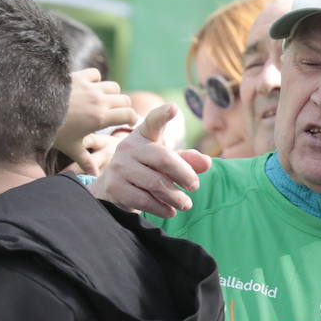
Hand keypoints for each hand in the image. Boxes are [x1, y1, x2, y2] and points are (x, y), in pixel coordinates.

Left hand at [56, 69, 138, 174]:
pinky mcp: (79, 77)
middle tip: (115, 113)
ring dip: (111, 93)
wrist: (32, 109)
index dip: (132, 119)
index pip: (129, 115)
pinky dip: (96, 80)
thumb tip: (95, 177)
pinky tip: (88, 87)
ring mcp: (90, 87)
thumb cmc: (53, 131)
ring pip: (113, 86)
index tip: (128, 123)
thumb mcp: (71, 148)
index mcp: (100, 118)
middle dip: (123, 107)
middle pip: (125, 100)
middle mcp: (99, 101)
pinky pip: (96, 74)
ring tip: (102, 100)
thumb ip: (85, 160)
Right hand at [90, 104, 212, 215]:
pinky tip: (170, 211)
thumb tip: (207, 162)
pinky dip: (161, 208)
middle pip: (163, 159)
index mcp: (144, 136)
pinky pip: (143, 199)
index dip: (163, 114)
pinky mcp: (114, 186)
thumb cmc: (147, 170)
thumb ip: (187, 160)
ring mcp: (119, 166)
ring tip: (186, 204)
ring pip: (155, 183)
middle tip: (195, 186)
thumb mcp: (166, 162)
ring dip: (175, 197)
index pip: (153, 122)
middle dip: (184, 174)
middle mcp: (129, 147)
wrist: (113, 188)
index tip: (173, 108)